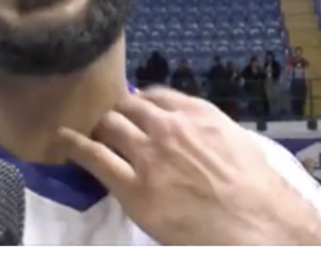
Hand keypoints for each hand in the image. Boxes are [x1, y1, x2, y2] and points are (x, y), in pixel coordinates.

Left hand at [58, 87, 320, 245]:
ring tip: (88, 130)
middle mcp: (168, 126)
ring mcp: (147, 155)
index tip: (134, 109)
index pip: (155, 94)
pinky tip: (64, 141)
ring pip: (108, 126)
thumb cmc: (257, 190)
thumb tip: (193, 133)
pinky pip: (94, 157)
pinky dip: (75, 146)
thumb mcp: (238, 142)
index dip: (140, 102)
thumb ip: (208, 131)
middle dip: (117, 113)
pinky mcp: (132, 187)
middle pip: (126, 107)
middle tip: (110, 123)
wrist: (256, 226)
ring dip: (98, 127)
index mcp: (197, 114)